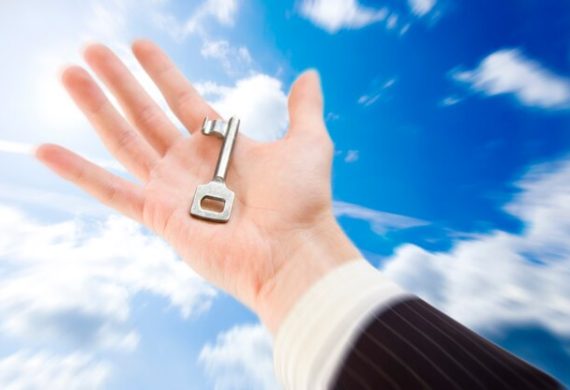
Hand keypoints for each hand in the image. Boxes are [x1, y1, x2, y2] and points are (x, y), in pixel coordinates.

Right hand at [36, 40, 359, 333]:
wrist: (294, 252)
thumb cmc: (304, 202)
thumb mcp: (309, 142)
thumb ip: (303, 108)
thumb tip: (309, 75)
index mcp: (221, 144)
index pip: (182, 98)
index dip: (161, 71)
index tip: (139, 44)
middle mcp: (192, 164)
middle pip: (145, 113)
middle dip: (118, 81)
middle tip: (91, 49)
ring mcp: (172, 188)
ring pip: (123, 140)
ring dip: (95, 107)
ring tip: (69, 72)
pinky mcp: (159, 215)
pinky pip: (110, 191)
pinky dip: (78, 173)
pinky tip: (46, 151)